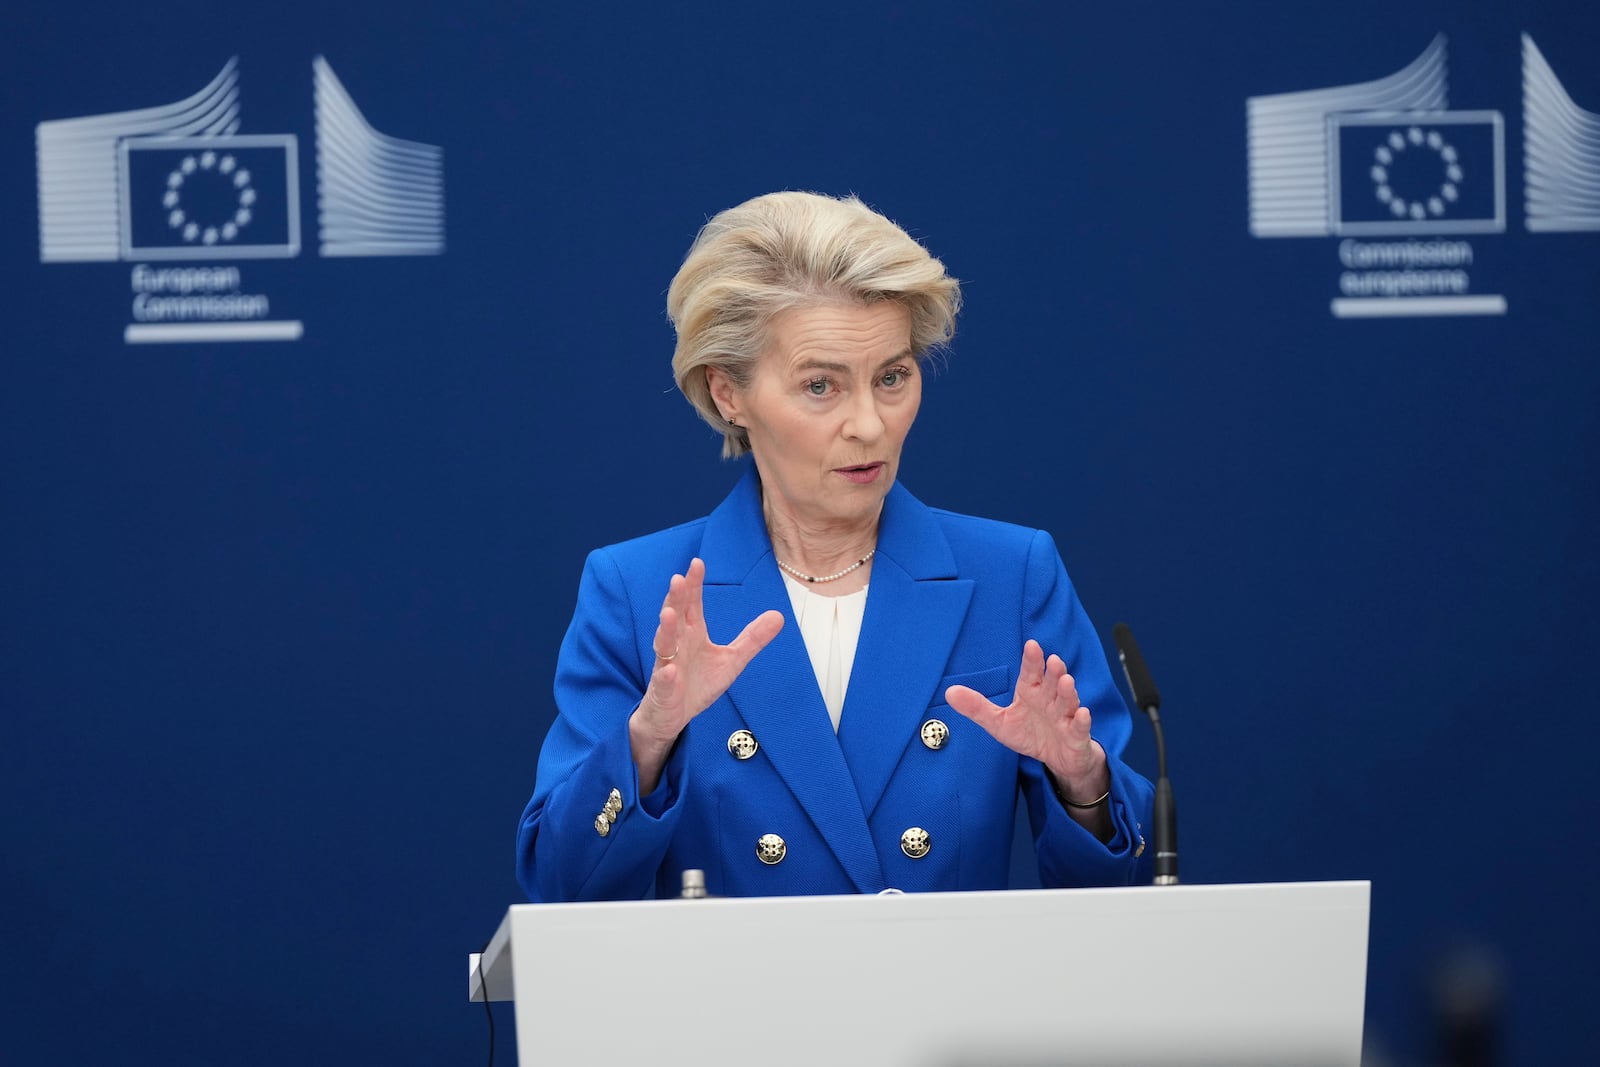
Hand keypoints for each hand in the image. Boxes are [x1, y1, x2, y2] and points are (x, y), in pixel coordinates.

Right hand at [629, 558, 783, 791]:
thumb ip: (752, 638)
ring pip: (664, 645)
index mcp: (692, 634)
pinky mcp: (663, 691)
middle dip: (676, 599)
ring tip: (668, 613)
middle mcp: (677, 645)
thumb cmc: (698, 683)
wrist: (673, 715)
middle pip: (675, 617)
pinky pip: (663, 682)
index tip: (697, 563)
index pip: (692, 605)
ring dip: (665, 630)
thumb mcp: (732, 660)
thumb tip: (779, 615)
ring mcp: (667, 666)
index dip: (694, 585)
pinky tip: (669, 670)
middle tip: (678, 579)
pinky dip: (666, 676)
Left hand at [945, 639, 1107, 801]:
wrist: (1057, 758)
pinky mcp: (1076, 736)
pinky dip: (1082, 721)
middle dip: (1053, 672)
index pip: (1032, 673)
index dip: (1032, 660)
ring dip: (1067, 691)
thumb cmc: (1030, 733)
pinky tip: (1082, 714)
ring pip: (1067, 701)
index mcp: (1032, 692)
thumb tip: (949, 692)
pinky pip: (1080, 728)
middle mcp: (1050, 700)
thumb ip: (977, 707)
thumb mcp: (999, 722)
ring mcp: (1065, 717)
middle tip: (1053, 660)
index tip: (1031, 645)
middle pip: (1051, 683)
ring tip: (1066, 680)